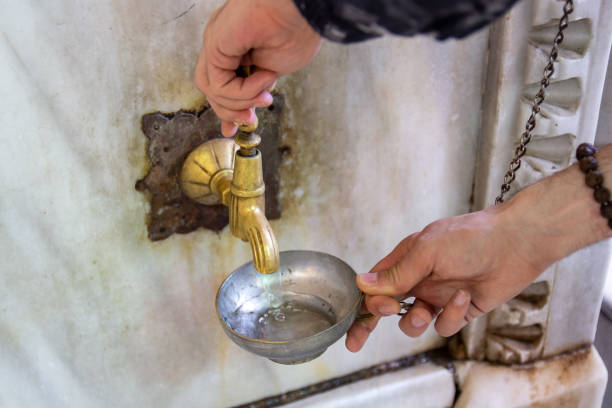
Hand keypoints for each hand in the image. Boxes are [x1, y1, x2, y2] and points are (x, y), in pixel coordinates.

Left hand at [195, 0, 321, 136]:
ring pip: (212, 89)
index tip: (246, 122)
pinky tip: (262, 78)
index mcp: (238, 47)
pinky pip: (219, 85)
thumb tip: (249, 113)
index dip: (231, 108)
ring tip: (263, 96)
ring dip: (239, 103)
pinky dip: (242, 91)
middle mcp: (224, 43)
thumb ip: (257, 91)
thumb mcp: (273, 74)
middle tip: (251, 119)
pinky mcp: (214, 45)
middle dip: (231, 111)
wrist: (301, 11)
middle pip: (213, 89)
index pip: (223, 84)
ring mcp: (216, 42)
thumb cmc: (296, 33)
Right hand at [345, 206, 547, 351]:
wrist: (516, 244)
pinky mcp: (460, 309)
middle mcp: (418, 279)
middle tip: (367, 332)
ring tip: (426, 311)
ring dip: (415, 320)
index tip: (358, 324)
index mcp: (405, 260)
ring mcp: (438, 295)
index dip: (363, 305)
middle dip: (374, 321)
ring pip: (413, 321)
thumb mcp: (427, 251)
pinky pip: (445, 324)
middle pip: (387, 307)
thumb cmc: (470, 238)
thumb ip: (397, 273)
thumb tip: (361, 284)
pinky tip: (464, 298)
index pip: (374, 285)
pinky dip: (451, 315)